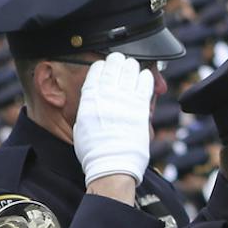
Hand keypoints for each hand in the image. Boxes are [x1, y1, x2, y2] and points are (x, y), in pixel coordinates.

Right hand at [71, 52, 153, 186]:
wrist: (112, 165)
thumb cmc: (94, 152)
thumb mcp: (81, 125)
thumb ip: (89, 108)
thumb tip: (93, 101)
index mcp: (90, 99)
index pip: (96, 71)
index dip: (101, 66)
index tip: (104, 65)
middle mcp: (107, 95)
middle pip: (114, 66)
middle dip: (117, 62)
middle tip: (119, 62)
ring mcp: (125, 99)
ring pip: (130, 70)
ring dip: (131, 67)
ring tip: (132, 68)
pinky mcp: (141, 106)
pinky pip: (145, 83)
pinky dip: (145, 77)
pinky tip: (144, 76)